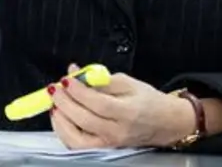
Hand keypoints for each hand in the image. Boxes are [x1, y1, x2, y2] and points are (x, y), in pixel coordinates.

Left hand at [49, 64, 194, 149]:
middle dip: (64, 102)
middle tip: (55, 89)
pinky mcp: (104, 149)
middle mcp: (118, 132)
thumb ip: (100, 78)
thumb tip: (75, 71)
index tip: (66, 79)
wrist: (165, 123)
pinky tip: (61, 117)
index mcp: (128, 112)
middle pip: (84, 120)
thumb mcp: (128, 82)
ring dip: (60, 119)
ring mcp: (110, 144)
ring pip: (77, 138)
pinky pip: (78, 145)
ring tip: (55, 103)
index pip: (98, 103)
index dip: (78, 91)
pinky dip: (64, 131)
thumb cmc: (148, 101)